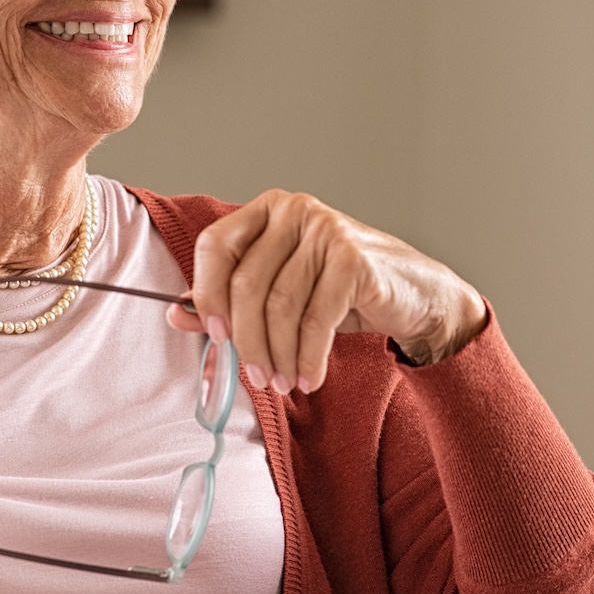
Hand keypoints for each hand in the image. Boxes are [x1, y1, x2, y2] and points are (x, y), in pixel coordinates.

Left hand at [166, 190, 486, 393]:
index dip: (207, 293)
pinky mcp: (354, 259)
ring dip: (278, 355)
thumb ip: (228, 301)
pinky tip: (310, 377)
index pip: (215, 245)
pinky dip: (308, 357)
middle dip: (246, 340)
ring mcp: (327, 230)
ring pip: (279, 306)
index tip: (214, 335)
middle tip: (254, 376)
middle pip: (246, 283)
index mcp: (267, 211)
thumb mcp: (281, 294)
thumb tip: (177, 314)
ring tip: (284, 382)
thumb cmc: (342, 293)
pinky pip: (315, 319)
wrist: (416, 297)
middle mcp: (295, 211)